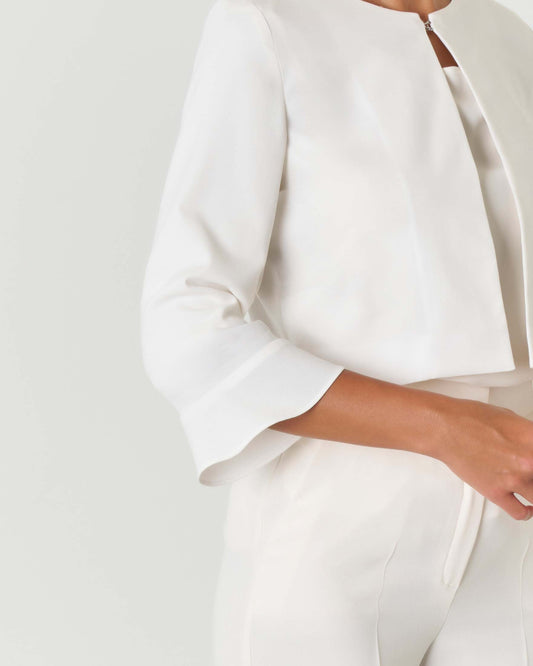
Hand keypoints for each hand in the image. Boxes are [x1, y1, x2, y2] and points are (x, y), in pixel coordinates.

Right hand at [432, 397, 532, 520]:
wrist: (446, 428)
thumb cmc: (471, 419)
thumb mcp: (511, 418)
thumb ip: (529, 435)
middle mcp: (528, 460)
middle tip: (532, 473)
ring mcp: (514, 479)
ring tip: (531, 489)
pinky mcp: (497, 492)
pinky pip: (521, 512)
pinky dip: (528, 512)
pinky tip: (528, 507)